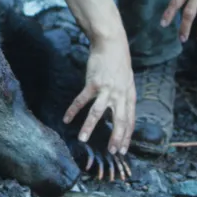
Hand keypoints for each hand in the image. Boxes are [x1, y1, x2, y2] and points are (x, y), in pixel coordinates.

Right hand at [62, 37, 135, 155]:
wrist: (111, 44)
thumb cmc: (119, 63)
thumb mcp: (128, 81)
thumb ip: (125, 97)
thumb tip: (123, 113)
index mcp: (129, 95)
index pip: (130, 120)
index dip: (126, 136)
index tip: (122, 150)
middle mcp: (119, 94)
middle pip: (119, 120)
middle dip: (116, 138)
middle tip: (111, 152)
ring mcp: (106, 88)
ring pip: (98, 112)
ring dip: (89, 127)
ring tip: (82, 140)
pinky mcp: (93, 83)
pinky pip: (82, 100)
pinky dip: (73, 110)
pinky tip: (66, 118)